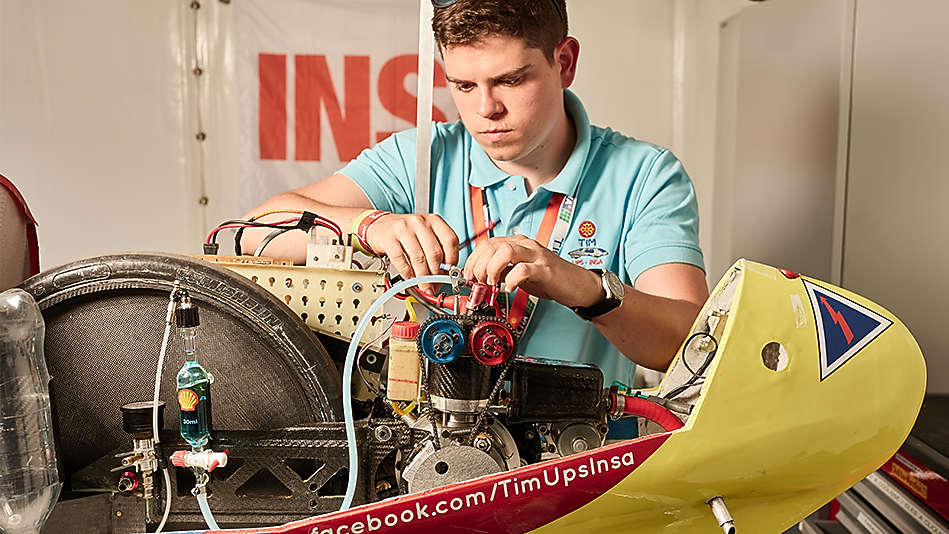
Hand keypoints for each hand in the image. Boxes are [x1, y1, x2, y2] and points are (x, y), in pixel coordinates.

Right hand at [365, 213, 458, 293]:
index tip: (449, 275)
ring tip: (424, 286)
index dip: (452, 262)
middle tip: (434, 286)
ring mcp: (403, 229)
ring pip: (418, 259)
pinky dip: (407, 274)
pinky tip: (410, 279)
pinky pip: (401, 261)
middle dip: (436, 275)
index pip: (450, 242)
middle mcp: (420, 222)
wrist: (381, 226)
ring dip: (422, 278)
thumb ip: (438, 250)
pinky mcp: (389, 239)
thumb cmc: (407, 233)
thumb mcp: (426, 235)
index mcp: (434, 221)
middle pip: (434, 253)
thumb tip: (445, 275)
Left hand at [462, 235, 602, 307]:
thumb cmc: (551, 279)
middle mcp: (526, 246)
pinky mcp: (545, 269)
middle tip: (480, 282)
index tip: (469, 276)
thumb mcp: (520, 273)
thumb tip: (481, 276)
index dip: (473, 260)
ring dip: (492, 269)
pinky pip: (523, 270)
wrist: (578, 285)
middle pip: (492, 245)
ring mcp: (536, 256)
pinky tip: (509, 288)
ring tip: (492, 283)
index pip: (487, 243)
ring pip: (505, 251)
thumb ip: (503, 271)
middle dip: (479, 265)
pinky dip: (511, 280)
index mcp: (518, 244)